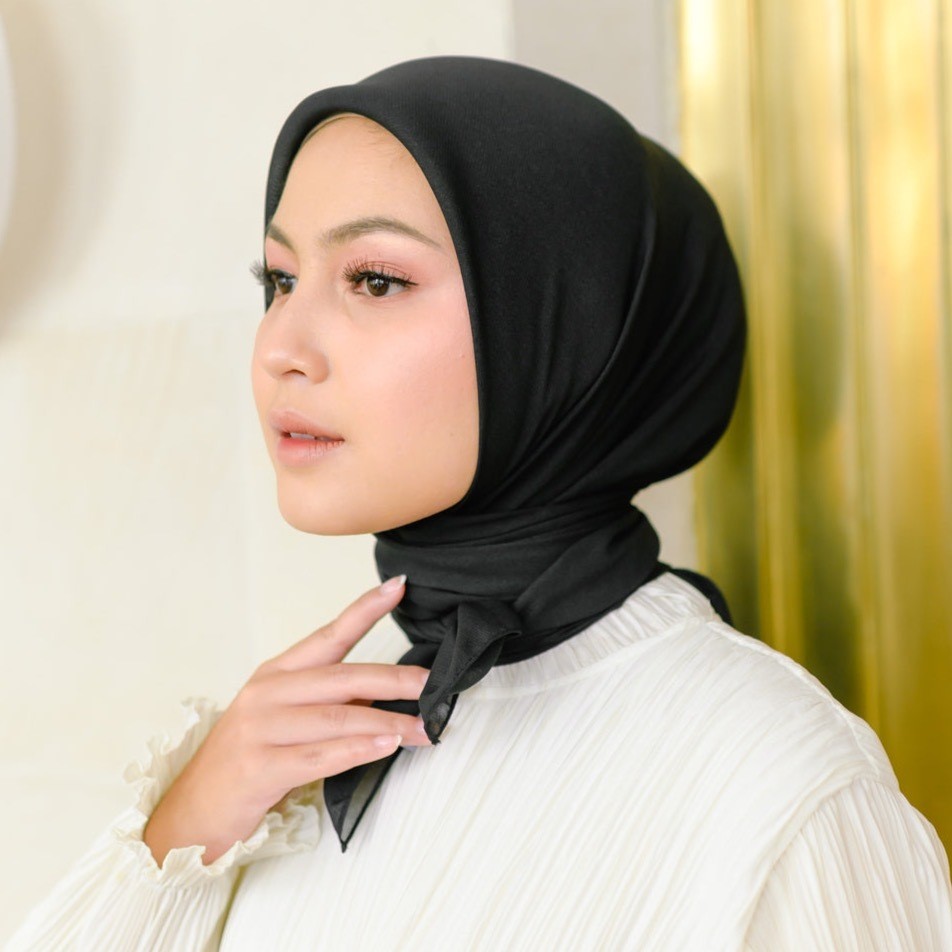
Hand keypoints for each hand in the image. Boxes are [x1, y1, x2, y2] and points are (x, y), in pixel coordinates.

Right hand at [144, 576, 426, 864]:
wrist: (192, 815)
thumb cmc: (249, 762)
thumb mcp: (286, 721)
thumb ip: (330, 703)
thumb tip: (384, 694)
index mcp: (276, 673)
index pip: (329, 634)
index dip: (366, 608)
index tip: (400, 585)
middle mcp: (267, 692)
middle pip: (343, 677)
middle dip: (395, 679)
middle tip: (433, 684)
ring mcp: (260, 728)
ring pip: (338, 718)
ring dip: (388, 723)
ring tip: (424, 728)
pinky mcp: (259, 767)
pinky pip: (319, 755)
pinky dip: (358, 749)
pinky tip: (386, 746)